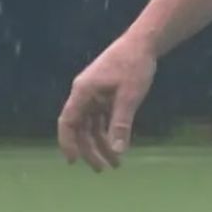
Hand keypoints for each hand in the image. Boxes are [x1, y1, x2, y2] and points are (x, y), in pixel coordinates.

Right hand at [57, 38, 156, 171]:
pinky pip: (102, 117)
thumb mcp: (129, 96)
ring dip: (101, 143)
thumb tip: (117, 150)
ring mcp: (94, 94)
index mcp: (83, 92)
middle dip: (90, 150)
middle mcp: (84, 94)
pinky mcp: (105, 93)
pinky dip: (108, 131)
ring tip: (116, 163)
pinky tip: (118, 144)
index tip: (74, 162)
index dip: (68, 143)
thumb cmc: (134, 65)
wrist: (144, 42)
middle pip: (80, 128)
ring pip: (92, 125)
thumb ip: (121, 124)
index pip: (68, 122)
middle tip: (103, 169)